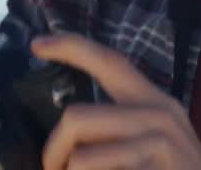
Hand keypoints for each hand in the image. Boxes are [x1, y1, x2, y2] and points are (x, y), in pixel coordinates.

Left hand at [32, 34, 200, 169]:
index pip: (109, 61)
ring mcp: (162, 138)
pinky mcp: (162, 159)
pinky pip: (98, 166)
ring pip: (82, 156)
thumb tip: (67, 132)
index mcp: (153, 102)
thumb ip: (116, 132)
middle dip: (53, 151)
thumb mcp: (151, 146)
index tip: (37, 43)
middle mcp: (160, 111)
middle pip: (77, 117)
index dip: (71, 47)